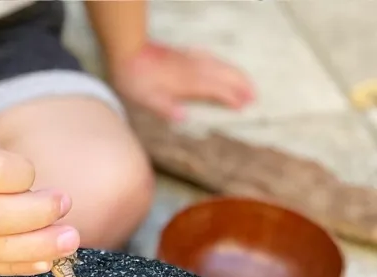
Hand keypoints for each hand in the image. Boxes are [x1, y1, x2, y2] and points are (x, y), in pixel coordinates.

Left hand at [111, 42, 255, 121]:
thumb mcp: (147, 100)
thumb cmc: (136, 80)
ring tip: (247, 84)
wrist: (128, 52)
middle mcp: (194, 69)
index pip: (217, 90)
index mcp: (188, 82)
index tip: (244, 106)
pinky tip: (223, 68)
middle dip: (242, 85)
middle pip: (226, 75)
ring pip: (221, 65)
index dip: (232, 98)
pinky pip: (213, 59)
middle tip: (255, 96)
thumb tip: (183, 117)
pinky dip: (224, 65)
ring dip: (236, 75)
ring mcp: (191, 59)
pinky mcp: (186, 54)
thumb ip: (166, 108)